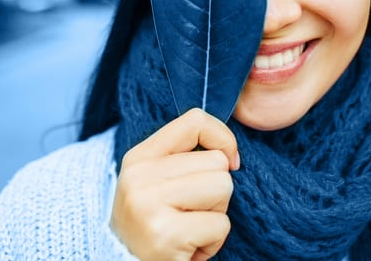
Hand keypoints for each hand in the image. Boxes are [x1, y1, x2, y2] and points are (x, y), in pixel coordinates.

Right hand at [111, 108, 239, 260]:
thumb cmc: (154, 227)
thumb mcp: (158, 185)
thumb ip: (185, 159)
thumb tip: (230, 152)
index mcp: (139, 158)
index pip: (195, 121)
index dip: (223, 138)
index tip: (230, 162)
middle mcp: (139, 177)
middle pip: (217, 161)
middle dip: (216, 191)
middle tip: (191, 215)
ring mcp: (149, 204)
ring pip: (223, 187)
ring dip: (216, 215)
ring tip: (190, 229)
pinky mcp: (165, 234)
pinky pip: (221, 225)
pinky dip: (213, 242)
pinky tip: (188, 249)